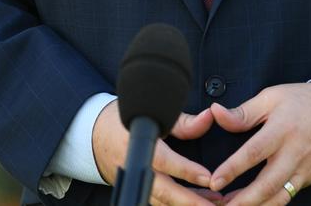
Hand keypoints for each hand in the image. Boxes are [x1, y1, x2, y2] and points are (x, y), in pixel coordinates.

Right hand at [92, 99, 222, 204]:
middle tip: (215, 204)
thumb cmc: (123, 121)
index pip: (165, 162)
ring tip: (214, 204)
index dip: (187, 171)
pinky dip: (179, 204)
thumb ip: (183, 121)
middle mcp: (135, 169)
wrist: (95, 136)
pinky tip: (198, 201)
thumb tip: (209, 117)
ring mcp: (134, 183)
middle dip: (191, 201)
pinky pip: (160, 203)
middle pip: (165, 192)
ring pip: (164, 203)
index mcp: (138, 145)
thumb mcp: (154, 114)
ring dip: (188, 205)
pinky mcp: (137, 191)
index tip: (208, 178)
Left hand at [209, 83, 310, 204]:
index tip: (214, 180)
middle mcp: (293, 153)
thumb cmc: (301, 102)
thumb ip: (243, 111)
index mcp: (282, 129)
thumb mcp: (271, 97)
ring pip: (278, 197)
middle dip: (243, 200)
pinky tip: (254, 205)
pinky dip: (269, 205)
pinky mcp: (308, 179)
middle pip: (267, 183)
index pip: (254, 152)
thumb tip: (216, 112)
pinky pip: (287, 197)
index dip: (233, 168)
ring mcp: (303, 169)